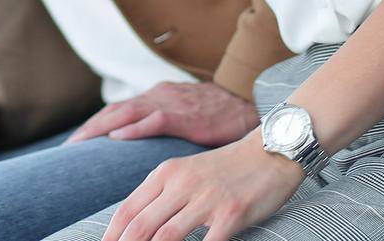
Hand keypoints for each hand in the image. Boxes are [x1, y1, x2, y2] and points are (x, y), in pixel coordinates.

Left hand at [66, 81, 259, 146]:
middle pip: (116, 111)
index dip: (96, 126)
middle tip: (69, 147)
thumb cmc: (219, 118)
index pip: (119, 111)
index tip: (76, 144)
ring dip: (102, 128)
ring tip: (82, 143)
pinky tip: (118, 137)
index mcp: (158, 98)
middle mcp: (160, 97)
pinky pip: (155, 120)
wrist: (250, 106)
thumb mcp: (183, 119)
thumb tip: (140, 148)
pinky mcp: (187, 116)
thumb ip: (161, 126)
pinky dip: (135, 128)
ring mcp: (172, 104)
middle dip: (90, 129)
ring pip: (128, 113)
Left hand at [101, 131, 302, 240]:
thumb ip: (161, 194)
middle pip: (141, 226)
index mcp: (167, 173)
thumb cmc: (227, 168)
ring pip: (166, 236)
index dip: (111, 236)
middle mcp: (182, 183)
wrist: (272, 152)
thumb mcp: (187, 172)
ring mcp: (207, 199)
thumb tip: (134, 225)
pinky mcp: (231, 213)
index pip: (127, 210)